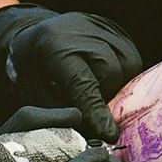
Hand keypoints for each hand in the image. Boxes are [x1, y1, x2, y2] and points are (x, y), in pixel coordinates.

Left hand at [0, 5, 142, 141]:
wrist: (35, 32)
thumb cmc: (31, 69)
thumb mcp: (34, 92)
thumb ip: (62, 112)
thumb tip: (93, 134)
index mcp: (55, 46)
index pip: (82, 84)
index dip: (96, 111)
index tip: (108, 134)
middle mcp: (83, 32)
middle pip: (111, 74)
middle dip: (105, 98)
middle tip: (89, 106)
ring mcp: (103, 28)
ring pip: (127, 68)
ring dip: (116, 87)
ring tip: (94, 88)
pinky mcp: (117, 30)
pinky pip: (131, 61)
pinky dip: (121, 76)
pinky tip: (104, 77)